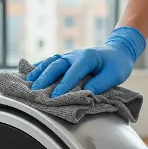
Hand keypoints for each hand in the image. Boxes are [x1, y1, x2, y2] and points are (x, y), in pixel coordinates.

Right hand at [26, 27, 145, 96]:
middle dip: (45, 78)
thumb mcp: (114, 75)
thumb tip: (86, 95)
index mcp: (87, 58)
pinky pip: (51, 61)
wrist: (118, 50)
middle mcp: (75, 54)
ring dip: (39, 72)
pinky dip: (40, 66)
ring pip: (50, 62)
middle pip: (56, 65)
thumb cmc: (117, 64)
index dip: (63, 86)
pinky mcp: (67, 58)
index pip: (72, 73)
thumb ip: (99, 84)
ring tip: (29, 82)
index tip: (54, 97)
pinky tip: (30, 72)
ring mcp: (70, 55)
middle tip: (35, 91)